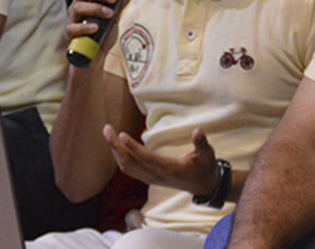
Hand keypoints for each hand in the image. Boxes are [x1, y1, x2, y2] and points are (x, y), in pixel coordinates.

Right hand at [65, 0, 135, 60]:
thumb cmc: (102, 34)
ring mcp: (72, 19)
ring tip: (109, 14)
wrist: (96, 57)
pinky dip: (85, 27)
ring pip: (78, 7)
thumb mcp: (114, 17)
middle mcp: (78, 6)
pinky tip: (96, 28)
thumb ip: (120, 3)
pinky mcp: (70, 34)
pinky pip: (73, 27)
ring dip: (95, 8)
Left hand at [102, 125, 219, 197]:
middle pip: (130, 162)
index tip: (120, 135)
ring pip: (127, 167)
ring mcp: (152, 179)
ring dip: (115, 151)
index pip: (146, 158)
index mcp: (170, 169)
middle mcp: (157, 176)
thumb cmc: (205, 167)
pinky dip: (120, 158)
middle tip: (107, 129)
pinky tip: (116, 147)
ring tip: (108, 134)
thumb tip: (197, 131)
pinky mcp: (150, 179)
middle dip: (115, 146)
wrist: (204, 186)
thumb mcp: (208, 154)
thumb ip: (201, 143)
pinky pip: (130, 170)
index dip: (132, 147)